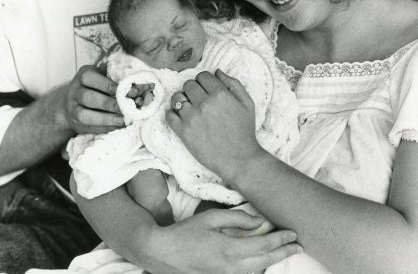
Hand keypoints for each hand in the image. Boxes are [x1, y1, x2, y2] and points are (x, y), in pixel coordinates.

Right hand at [62, 65, 124, 134]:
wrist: (74, 101)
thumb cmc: (95, 85)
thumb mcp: (101, 75)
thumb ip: (114, 76)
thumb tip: (135, 84)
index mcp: (83, 76)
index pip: (91, 78)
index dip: (107, 84)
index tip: (122, 90)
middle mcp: (74, 92)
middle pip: (88, 98)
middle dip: (109, 104)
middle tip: (126, 107)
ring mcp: (73, 110)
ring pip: (85, 115)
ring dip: (106, 119)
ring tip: (123, 120)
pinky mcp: (77, 125)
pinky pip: (89, 128)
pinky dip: (105, 129)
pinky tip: (118, 128)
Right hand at [146, 208, 301, 273]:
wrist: (162, 253)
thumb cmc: (185, 233)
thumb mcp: (211, 218)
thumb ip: (236, 219)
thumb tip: (258, 221)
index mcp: (230, 249)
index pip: (263, 245)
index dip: (281, 240)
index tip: (294, 233)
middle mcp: (231, 267)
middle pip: (265, 261)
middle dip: (284, 253)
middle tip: (299, 245)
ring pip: (257, 271)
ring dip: (273, 261)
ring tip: (284, 252)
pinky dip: (257, 268)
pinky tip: (262, 262)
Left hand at [166, 69, 261, 182]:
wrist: (239, 159)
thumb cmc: (244, 131)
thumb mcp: (247, 103)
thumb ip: (233, 83)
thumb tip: (217, 71)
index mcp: (220, 94)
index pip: (202, 76)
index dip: (204, 81)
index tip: (206, 89)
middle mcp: (204, 103)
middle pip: (188, 84)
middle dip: (193, 89)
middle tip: (199, 100)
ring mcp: (192, 117)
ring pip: (177, 97)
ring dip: (182, 100)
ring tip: (189, 108)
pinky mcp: (183, 132)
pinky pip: (169, 115)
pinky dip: (173, 114)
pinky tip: (182, 118)